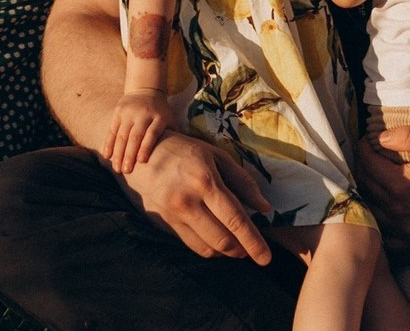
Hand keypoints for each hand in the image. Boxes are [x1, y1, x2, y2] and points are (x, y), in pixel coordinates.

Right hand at [105, 89, 175, 173]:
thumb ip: (174, 134)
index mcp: (158, 117)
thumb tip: (184, 157)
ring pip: (122, 135)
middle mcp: (143, 114)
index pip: (152, 133)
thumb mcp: (169, 119)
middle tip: (126, 171)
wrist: (146, 89)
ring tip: (117, 169)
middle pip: (135, 136)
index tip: (141, 161)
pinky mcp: (118, 112)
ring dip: (118, 153)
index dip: (146, 147)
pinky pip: (112, 130)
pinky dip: (109, 143)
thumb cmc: (160, 112)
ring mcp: (129, 113)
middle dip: (129, 154)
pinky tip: (106, 156)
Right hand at [118, 131, 274, 264]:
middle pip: (223, 239)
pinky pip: (193, 246)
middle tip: (254, 251)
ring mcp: (175, 215)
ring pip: (208, 248)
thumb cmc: (185, 152)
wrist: (143, 156)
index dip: (253, 241)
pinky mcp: (165, 224)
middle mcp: (188, 200)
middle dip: (243, 250)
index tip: (266, 258)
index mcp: (205, 180)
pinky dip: (210, 249)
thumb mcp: (216, 156)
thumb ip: (242, 181)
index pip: (234, 218)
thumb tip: (265, 208)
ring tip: (237, 246)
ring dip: (227, 252)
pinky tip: (218, 242)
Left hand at [355, 126, 409, 251]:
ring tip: (370, 179)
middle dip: (361, 169)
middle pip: (364, 187)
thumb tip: (380, 137)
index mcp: (400, 186)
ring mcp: (405, 232)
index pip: (366, 165)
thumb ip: (407, 136)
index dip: (362, 149)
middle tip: (365, 157)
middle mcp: (398, 212)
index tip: (365, 141)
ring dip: (365, 194)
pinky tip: (379, 210)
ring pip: (370, 212)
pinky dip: (377, 223)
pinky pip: (384, 237)